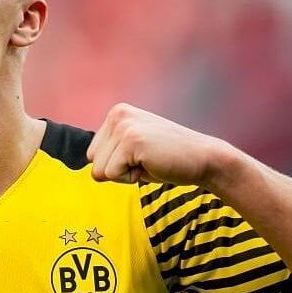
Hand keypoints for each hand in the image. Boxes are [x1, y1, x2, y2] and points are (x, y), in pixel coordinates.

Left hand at [86, 103, 230, 186]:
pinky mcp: (131, 140)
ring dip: (125, 175)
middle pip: (93, 162)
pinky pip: (112, 174)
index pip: (92, 155)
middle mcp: (117, 115)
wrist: (204, 159)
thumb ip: (111, 151)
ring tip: (149, 162)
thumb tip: (87, 167)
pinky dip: (132, 179)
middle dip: (118, 171)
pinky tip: (152, 164)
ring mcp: (124, 126)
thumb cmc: (168, 159)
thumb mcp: (133, 149)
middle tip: (146, 161)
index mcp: (116, 113)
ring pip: (100, 171)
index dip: (116, 165)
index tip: (141, 157)